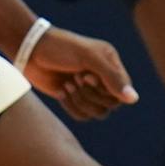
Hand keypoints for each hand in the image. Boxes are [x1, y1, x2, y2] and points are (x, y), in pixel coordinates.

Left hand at [24, 26, 138, 121]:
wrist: (31, 51)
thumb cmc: (61, 49)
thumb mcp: (90, 58)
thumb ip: (113, 77)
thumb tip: (133, 100)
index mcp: (112, 66)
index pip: (122, 93)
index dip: (105, 90)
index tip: (87, 76)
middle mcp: (104, 80)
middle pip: (110, 105)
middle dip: (90, 95)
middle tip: (75, 78)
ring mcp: (89, 91)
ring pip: (97, 113)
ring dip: (80, 101)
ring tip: (67, 84)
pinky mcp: (74, 100)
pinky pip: (81, 116)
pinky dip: (70, 106)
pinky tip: (61, 90)